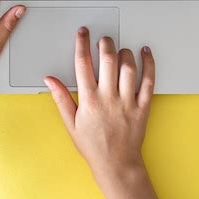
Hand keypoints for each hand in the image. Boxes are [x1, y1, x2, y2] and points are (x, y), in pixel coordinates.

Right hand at [44, 27, 154, 198]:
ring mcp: (127, 101)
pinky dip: (148, 64)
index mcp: (89, 100)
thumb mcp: (71, 123)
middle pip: (107, 60)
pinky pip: (148, 81)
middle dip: (105, 43)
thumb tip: (50, 79)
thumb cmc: (93, 146)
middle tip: (103, 38)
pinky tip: (145, 53)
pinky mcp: (143, 106)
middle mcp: (108, 98)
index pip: (83, 64)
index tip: (83, 33)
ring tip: (120, 49)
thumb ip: (61, 98)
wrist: (116, 165)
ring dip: (124, 52)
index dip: (82, 44)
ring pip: (128, 67)